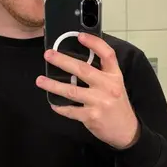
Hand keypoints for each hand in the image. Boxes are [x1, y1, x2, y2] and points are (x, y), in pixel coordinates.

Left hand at [37, 33, 139, 148]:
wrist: (126, 130)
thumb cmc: (117, 105)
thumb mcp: (115, 85)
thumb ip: (101, 74)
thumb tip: (77, 62)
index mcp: (115, 76)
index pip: (107, 54)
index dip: (94, 43)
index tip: (80, 35)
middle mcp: (108, 87)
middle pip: (83, 70)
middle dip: (63, 61)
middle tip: (48, 55)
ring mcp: (99, 102)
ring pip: (72, 91)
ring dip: (53, 85)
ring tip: (40, 80)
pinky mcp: (92, 116)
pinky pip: (71, 110)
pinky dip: (60, 106)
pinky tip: (53, 102)